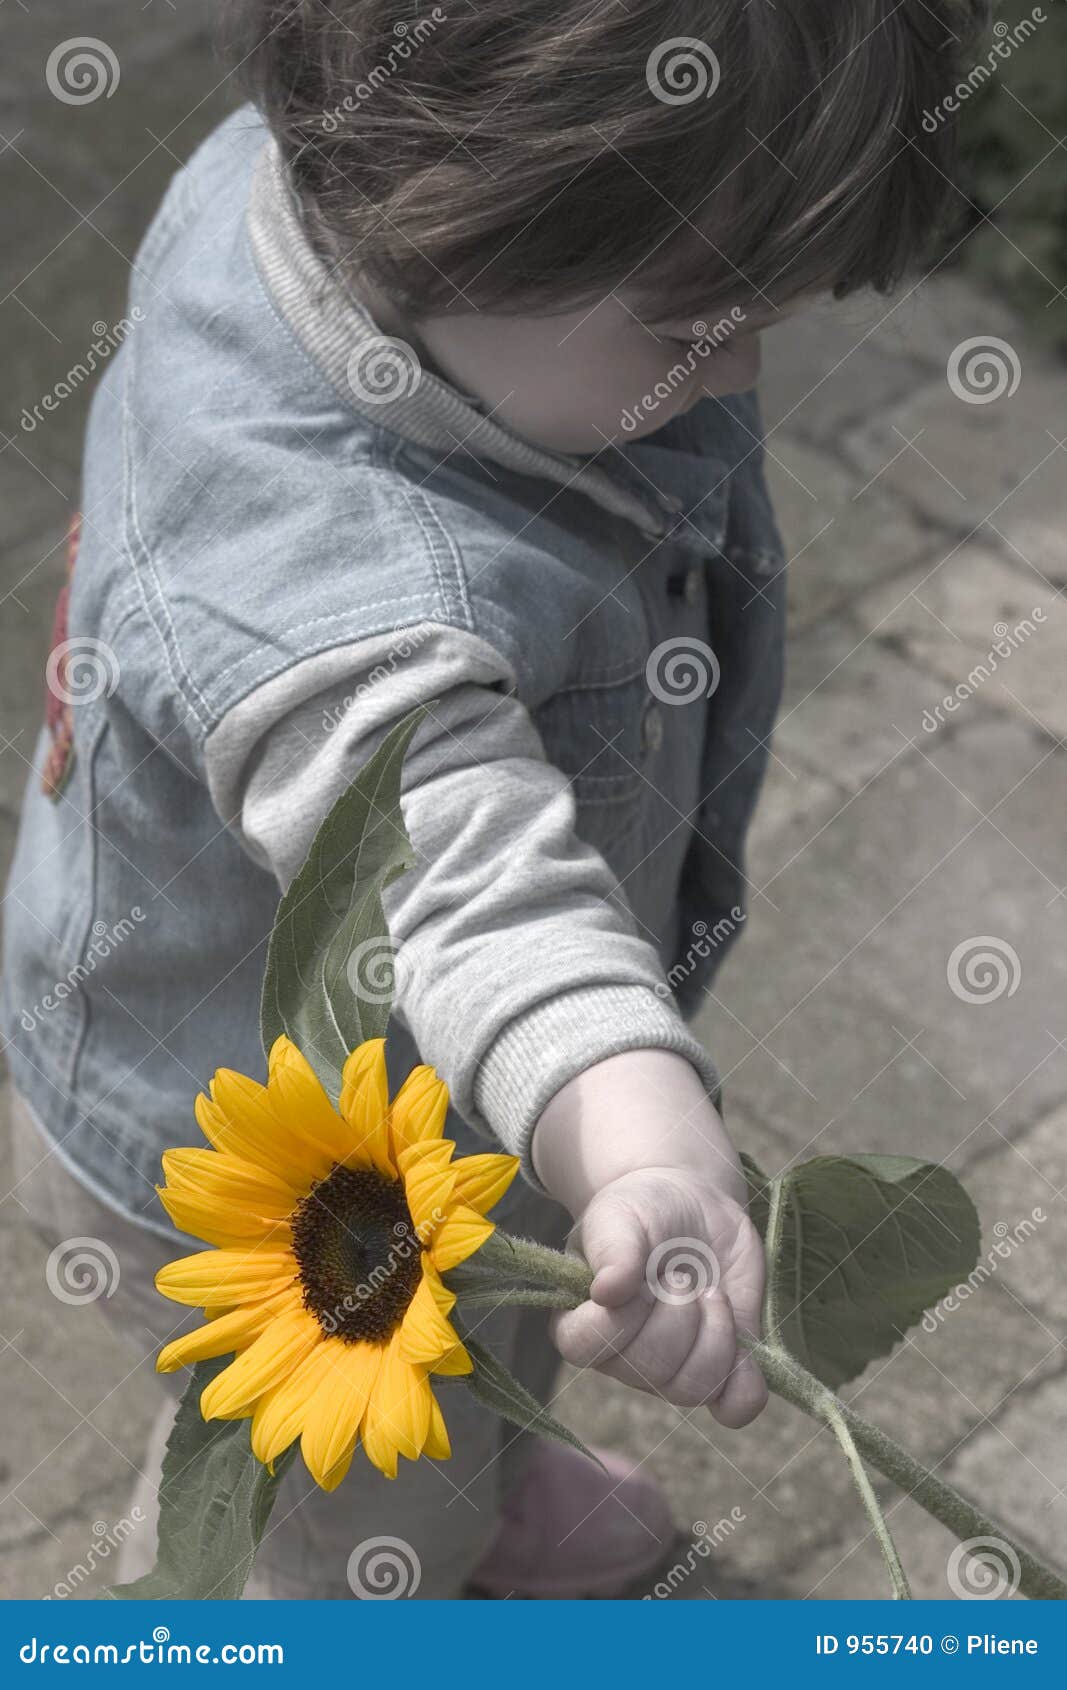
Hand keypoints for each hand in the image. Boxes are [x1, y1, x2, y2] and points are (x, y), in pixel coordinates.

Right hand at [531, 1050, 766, 1427]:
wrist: (692, 1204)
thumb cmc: (642, 1209)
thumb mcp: (619, 1215)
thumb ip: (613, 1248)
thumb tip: (606, 1292)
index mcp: (582, 1319)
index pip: (582, 1347)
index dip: (619, 1319)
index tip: (644, 1279)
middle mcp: (624, 1358)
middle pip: (650, 1372)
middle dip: (678, 1317)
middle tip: (681, 1276)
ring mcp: (673, 1368)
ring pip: (692, 1389)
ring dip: (714, 1335)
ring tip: (711, 1293)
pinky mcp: (721, 1368)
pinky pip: (734, 1406)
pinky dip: (744, 1384)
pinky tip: (744, 1345)